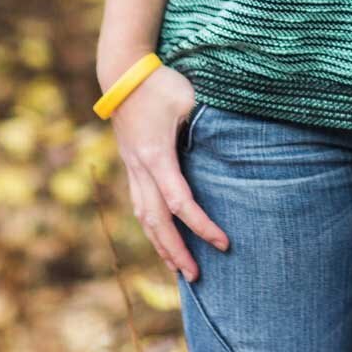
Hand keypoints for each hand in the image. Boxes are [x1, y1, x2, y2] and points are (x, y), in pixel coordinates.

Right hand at [105, 63, 229, 281]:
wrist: (122, 75)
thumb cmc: (160, 85)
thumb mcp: (189, 100)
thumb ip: (205, 124)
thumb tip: (229, 145)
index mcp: (156, 156)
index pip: (180, 202)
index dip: (201, 226)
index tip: (223, 243)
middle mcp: (141, 169)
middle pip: (157, 221)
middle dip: (177, 251)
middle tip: (197, 276)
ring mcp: (133, 169)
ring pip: (144, 218)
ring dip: (161, 246)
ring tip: (178, 270)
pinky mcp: (132, 166)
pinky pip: (140, 205)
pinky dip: (151, 228)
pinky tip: (161, 241)